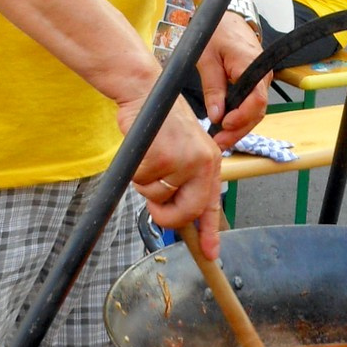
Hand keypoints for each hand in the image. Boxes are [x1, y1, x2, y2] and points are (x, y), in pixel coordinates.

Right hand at [118, 91, 225, 257]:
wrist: (146, 92)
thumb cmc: (160, 123)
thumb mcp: (182, 149)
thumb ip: (184, 179)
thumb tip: (173, 211)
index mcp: (210, 161)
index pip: (211, 204)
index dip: (210, 232)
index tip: (211, 254)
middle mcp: (202, 162)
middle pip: (186, 212)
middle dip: (166, 216)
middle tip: (155, 207)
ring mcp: (183, 161)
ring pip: (157, 197)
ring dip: (145, 184)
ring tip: (149, 157)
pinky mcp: (162, 158)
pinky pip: (141, 183)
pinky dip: (135, 172)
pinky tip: (142, 151)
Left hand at [196, 11, 268, 144]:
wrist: (227, 15)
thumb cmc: (216, 32)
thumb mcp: (207, 59)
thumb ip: (213, 88)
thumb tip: (215, 116)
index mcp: (252, 65)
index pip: (257, 99)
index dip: (242, 117)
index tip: (223, 125)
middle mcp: (263, 74)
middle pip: (257, 111)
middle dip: (239, 130)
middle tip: (219, 143)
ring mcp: (261, 79)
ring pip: (255, 111)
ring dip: (239, 127)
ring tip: (220, 140)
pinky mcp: (256, 82)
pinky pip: (252, 104)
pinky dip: (240, 117)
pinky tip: (226, 128)